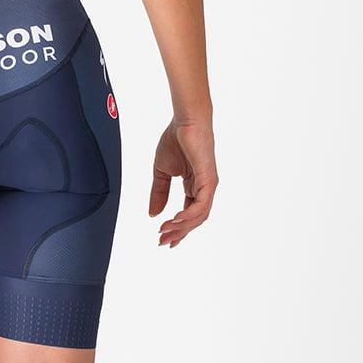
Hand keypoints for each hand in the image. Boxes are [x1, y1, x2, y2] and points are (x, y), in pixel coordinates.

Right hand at [149, 118, 216, 246]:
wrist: (184, 121)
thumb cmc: (176, 140)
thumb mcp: (161, 171)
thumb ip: (159, 193)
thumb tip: (153, 214)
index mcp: (194, 186)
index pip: (188, 214)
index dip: (177, 228)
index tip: (164, 240)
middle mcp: (204, 188)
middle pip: (193, 219)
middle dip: (177, 232)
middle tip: (162, 241)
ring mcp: (208, 185)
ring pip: (198, 215)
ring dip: (181, 226)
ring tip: (165, 231)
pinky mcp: (209, 180)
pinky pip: (201, 204)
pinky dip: (188, 215)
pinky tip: (174, 220)